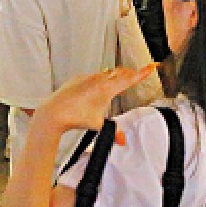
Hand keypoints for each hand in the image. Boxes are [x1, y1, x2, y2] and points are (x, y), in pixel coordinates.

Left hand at [36, 65, 157, 135]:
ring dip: (114, 76)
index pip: (129, 79)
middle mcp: (98, 79)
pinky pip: (93, 76)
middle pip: (120, 72)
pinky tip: (96, 88)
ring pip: (106, 73)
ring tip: (118, 81)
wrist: (54, 112)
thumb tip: (122, 141)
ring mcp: (87, 77)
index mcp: (107, 89)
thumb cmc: (75, 117)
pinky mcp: (77, 78)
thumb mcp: (98, 125)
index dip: (142, 73)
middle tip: (137, 74)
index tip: (151, 66)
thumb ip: (113, 131)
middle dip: (130, 74)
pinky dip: (100, 79)